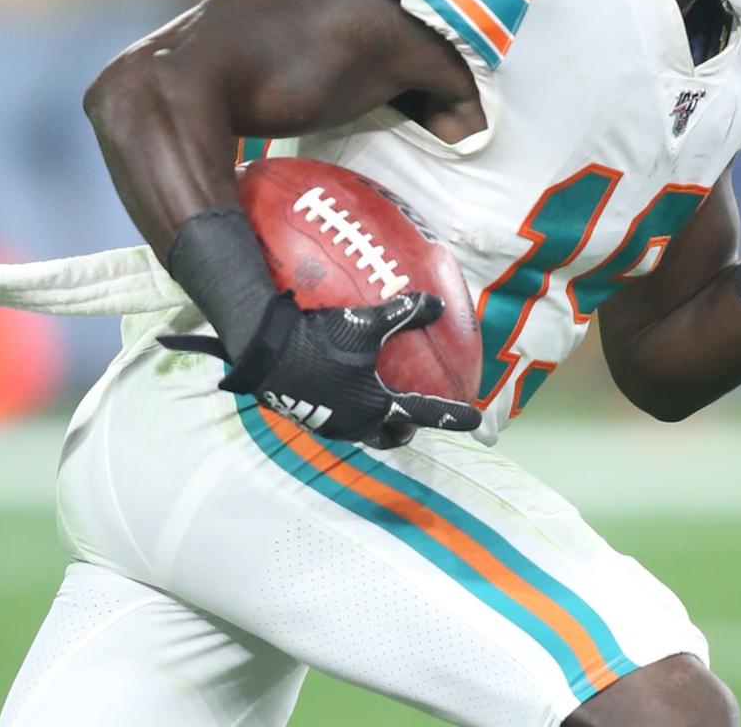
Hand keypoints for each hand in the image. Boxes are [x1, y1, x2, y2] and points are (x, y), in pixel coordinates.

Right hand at [160, 291, 480, 448]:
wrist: (266, 355)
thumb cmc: (320, 343)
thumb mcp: (366, 324)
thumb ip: (404, 314)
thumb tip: (437, 304)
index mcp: (378, 405)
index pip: (427, 413)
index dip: (454, 416)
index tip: (475, 419)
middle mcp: (357, 423)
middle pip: (390, 437)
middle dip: (405, 430)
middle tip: (413, 417)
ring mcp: (330, 425)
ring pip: (362, 432)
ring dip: (376, 422)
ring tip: (379, 403)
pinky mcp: (307, 417)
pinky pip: (339, 421)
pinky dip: (350, 412)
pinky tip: (343, 391)